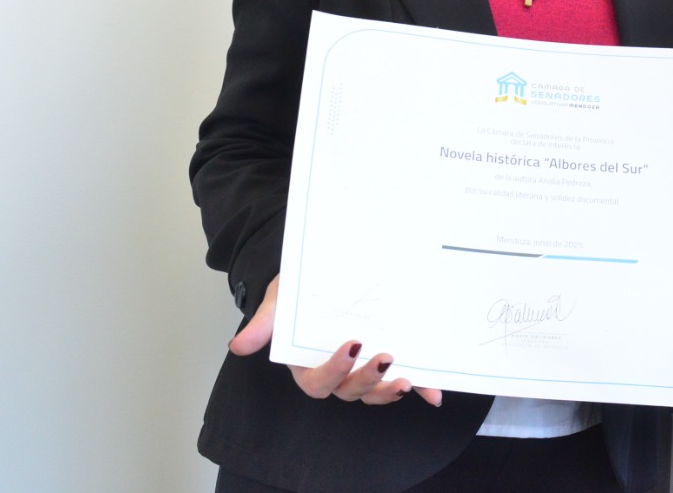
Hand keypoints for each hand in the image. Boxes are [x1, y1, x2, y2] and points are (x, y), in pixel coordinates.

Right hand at [228, 275, 442, 405]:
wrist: (314, 277)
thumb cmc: (293, 294)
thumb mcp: (278, 302)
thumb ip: (264, 324)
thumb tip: (238, 345)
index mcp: (306, 365)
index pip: (317, 382)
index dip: (334, 370)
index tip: (351, 345)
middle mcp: (335, 373)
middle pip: (349, 392)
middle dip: (366, 380)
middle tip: (384, 358)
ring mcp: (359, 370)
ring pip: (373, 393)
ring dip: (390, 390)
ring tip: (406, 380)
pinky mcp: (381, 362)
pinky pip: (399, 380)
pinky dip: (419, 390)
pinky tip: (435, 394)